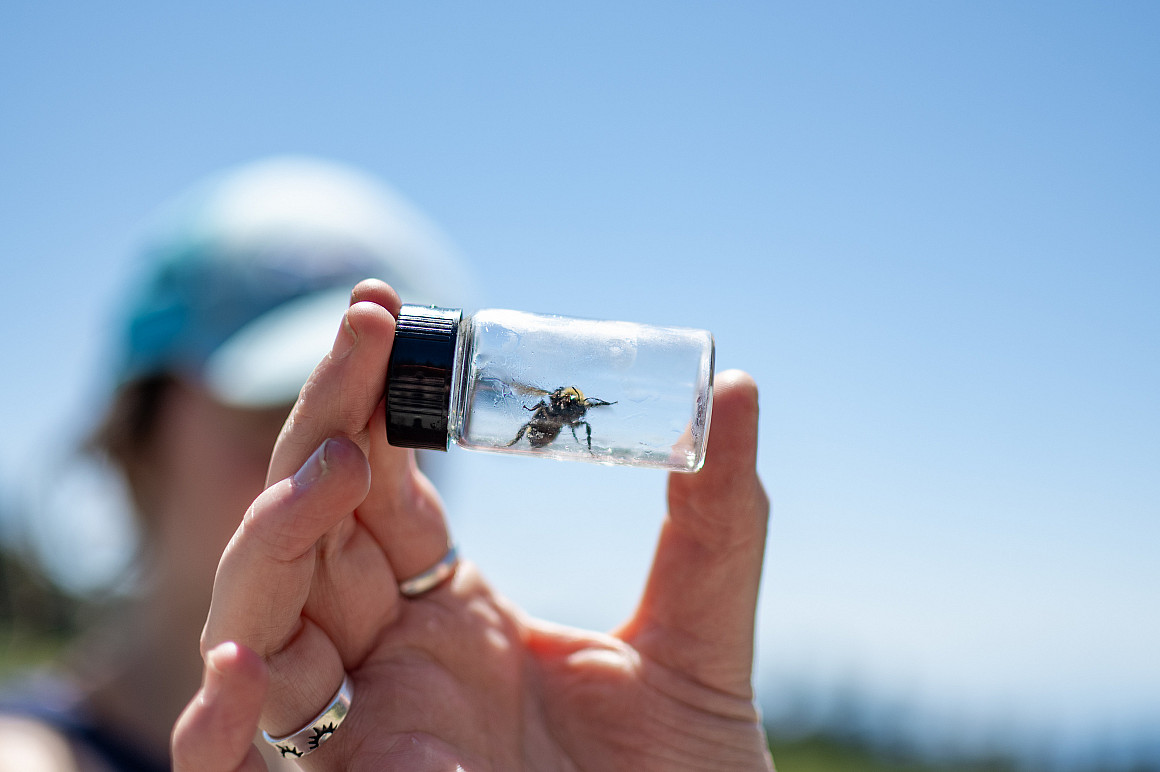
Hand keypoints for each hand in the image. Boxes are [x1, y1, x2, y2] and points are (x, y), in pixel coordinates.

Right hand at [172, 280, 773, 770]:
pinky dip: (212, 722)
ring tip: (338, 469)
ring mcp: (355, 733)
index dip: (376, 401)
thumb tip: (735, 390)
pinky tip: (239, 661)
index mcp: (456, 613)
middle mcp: (389, 661)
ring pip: (257, 620)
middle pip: (311, 527)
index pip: (387, 490)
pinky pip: (230, 767)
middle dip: (325, 428)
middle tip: (369, 335)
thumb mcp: (697, 649)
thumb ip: (714, 526)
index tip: (390, 311)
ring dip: (274, 540)